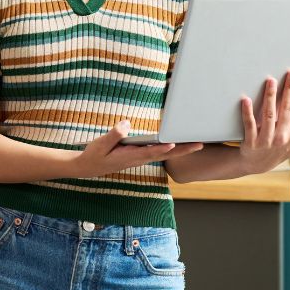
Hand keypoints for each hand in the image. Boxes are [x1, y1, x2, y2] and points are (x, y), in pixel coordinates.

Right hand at [73, 120, 203, 177]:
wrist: (89, 167)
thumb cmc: (95, 155)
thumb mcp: (101, 143)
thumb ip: (115, 134)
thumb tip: (127, 123)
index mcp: (130, 156)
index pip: (150, 152)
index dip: (162, 148)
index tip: (174, 144)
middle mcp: (139, 158)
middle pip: (165, 154)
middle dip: (182, 149)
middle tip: (200, 144)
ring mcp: (140, 158)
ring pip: (164, 153)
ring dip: (181, 149)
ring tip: (196, 143)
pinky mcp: (140, 155)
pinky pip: (159, 152)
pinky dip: (171, 148)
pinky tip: (179, 144)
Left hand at [238, 71, 289, 174]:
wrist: (255, 165)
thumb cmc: (279, 152)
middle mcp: (283, 137)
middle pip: (287, 109)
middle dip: (289, 90)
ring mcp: (267, 140)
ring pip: (269, 115)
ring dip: (270, 97)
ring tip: (270, 80)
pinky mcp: (251, 141)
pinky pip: (249, 124)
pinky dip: (247, 112)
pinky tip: (246, 99)